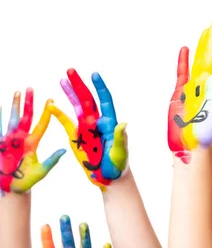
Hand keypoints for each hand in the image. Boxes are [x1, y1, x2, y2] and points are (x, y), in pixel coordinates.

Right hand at [0, 89, 65, 194]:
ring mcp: (9, 140)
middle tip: (31, 88)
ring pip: (12, 118)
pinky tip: (0, 106)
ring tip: (17, 91)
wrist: (10, 188)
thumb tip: (64, 150)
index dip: (46, 113)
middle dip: (28, 102)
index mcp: (32, 143)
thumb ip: (51, 161)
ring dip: (14, 105)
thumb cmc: (26, 182)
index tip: (51, 100)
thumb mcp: (40, 171)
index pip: (41, 124)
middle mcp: (21, 138)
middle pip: (26, 116)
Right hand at [49, 69, 127, 190]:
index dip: (100, 88)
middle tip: (71, 70)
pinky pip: (66, 122)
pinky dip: (59, 113)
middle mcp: (97, 122)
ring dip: (70, 93)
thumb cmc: (118, 165)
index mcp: (109, 123)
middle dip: (80, 84)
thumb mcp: (119, 152)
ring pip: (77, 107)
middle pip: (88, 99)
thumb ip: (119, 138)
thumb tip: (123, 123)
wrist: (110, 177)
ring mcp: (86, 128)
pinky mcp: (77, 137)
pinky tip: (51, 104)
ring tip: (63, 79)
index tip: (95, 75)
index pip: (105, 101)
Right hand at [169, 19, 211, 150]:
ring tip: (207, 30)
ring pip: (199, 61)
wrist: (190, 147)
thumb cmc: (210, 133)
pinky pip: (182, 73)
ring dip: (203, 46)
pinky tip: (186, 49)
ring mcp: (193, 88)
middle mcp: (207, 85)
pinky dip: (183, 61)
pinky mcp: (179, 94)